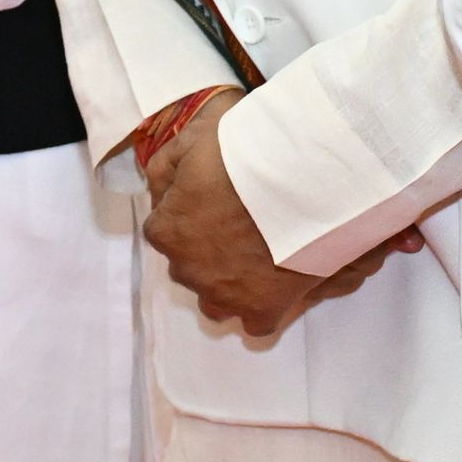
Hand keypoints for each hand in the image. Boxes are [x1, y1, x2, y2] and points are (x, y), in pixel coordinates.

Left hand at [141, 100, 393, 340]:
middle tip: (240, 224)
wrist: (302, 176)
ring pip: (215, 301)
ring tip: (257, 258)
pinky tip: (276, 286)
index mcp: (166, 230)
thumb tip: (159, 192)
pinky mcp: (261, 310)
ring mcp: (223, 294)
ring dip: (227, 284)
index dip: (188, 214)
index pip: (164, 230)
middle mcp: (187, 270)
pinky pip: (254, 323)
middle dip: (206, 251)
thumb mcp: (192, 138)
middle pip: (189, 266)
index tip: (214, 200)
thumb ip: (166, 169)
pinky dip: (261, 308)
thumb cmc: (245, 152)